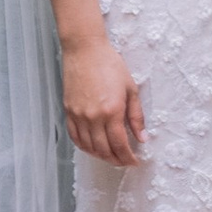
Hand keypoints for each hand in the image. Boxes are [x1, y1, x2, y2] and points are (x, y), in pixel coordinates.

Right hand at [62, 34, 146, 164]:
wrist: (85, 49)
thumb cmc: (109, 64)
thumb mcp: (130, 88)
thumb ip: (136, 116)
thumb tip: (142, 138)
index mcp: (112, 111)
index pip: (120, 144)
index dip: (128, 157)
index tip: (134, 161)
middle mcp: (94, 117)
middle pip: (104, 150)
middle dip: (116, 160)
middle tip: (124, 160)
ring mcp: (79, 115)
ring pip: (89, 147)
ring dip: (101, 155)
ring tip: (110, 155)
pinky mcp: (69, 111)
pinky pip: (75, 137)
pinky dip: (84, 146)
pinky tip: (92, 146)